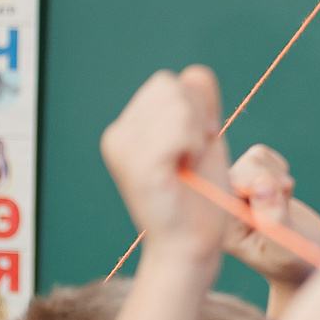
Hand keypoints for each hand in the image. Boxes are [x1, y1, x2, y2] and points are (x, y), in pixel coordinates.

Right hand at [98, 67, 231, 263]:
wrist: (193, 246)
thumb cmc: (200, 199)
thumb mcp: (202, 142)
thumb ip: (199, 105)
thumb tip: (195, 73)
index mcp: (127, 129)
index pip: (169, 82)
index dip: (195, 109)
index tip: (197, 147)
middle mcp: (117, 136)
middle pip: (170, 86)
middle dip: (196, 118)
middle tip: (194, 158)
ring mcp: (123, 149)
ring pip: (176, 102)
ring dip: (197, 133)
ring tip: (188, 165)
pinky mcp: (139, 165)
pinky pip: (179, 128)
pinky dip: (194, 145)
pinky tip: (186, 168)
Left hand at [228, 144, 319, 288]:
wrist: (303, 262)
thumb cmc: (292, 262)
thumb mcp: (284, 247)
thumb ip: (273, 218)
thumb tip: (265, 184)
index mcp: (222, 223)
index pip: (231, 184)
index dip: (256, 182)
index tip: (281, 196)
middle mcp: (224, 204)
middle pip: (243, 168)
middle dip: (271, 180)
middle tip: (284, 200)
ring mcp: (235, 191)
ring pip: (254, 158)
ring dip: (277, 175)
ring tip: (283, 201)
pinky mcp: (249, 180)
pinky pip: (263, 156)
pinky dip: (279, 168)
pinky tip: (282, 192)